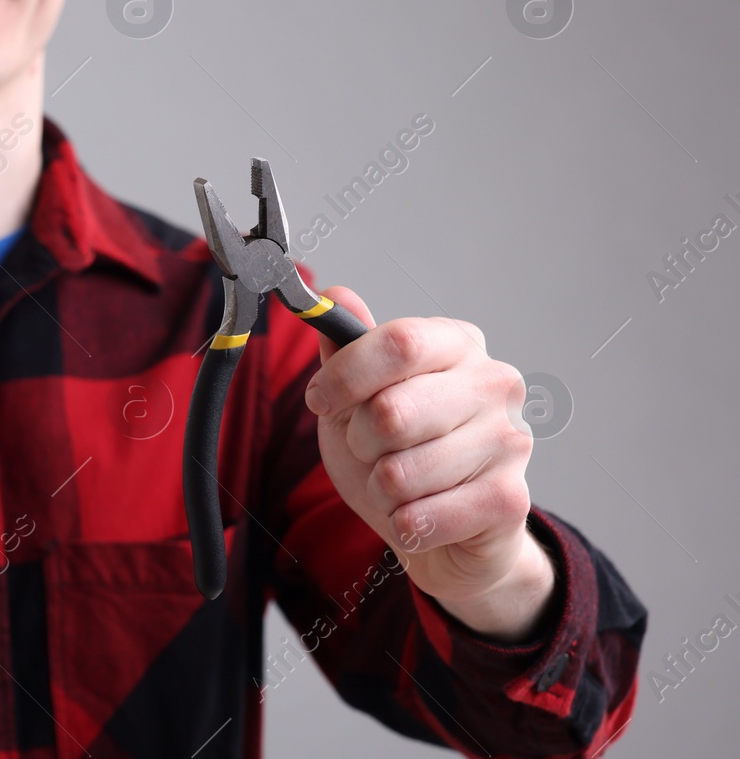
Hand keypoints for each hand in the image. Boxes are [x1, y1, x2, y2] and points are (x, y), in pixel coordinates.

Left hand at [305, 286, 556, 641]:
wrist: (445, 532)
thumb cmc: (398, 452)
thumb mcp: (357, 396)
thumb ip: (345, 349)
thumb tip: (336, 296)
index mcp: (456, 343)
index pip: (398, 342)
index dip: (344, 377)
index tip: (319, 399)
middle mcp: (494, 383)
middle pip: (391, 412)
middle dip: (359, 442)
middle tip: (370, 450)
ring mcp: (509, 440)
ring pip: (399, 473)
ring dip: (380, 489)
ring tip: (399, 485)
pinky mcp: (509, 499)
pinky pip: (420, 516)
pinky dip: (403, 523)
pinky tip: (419, 516)